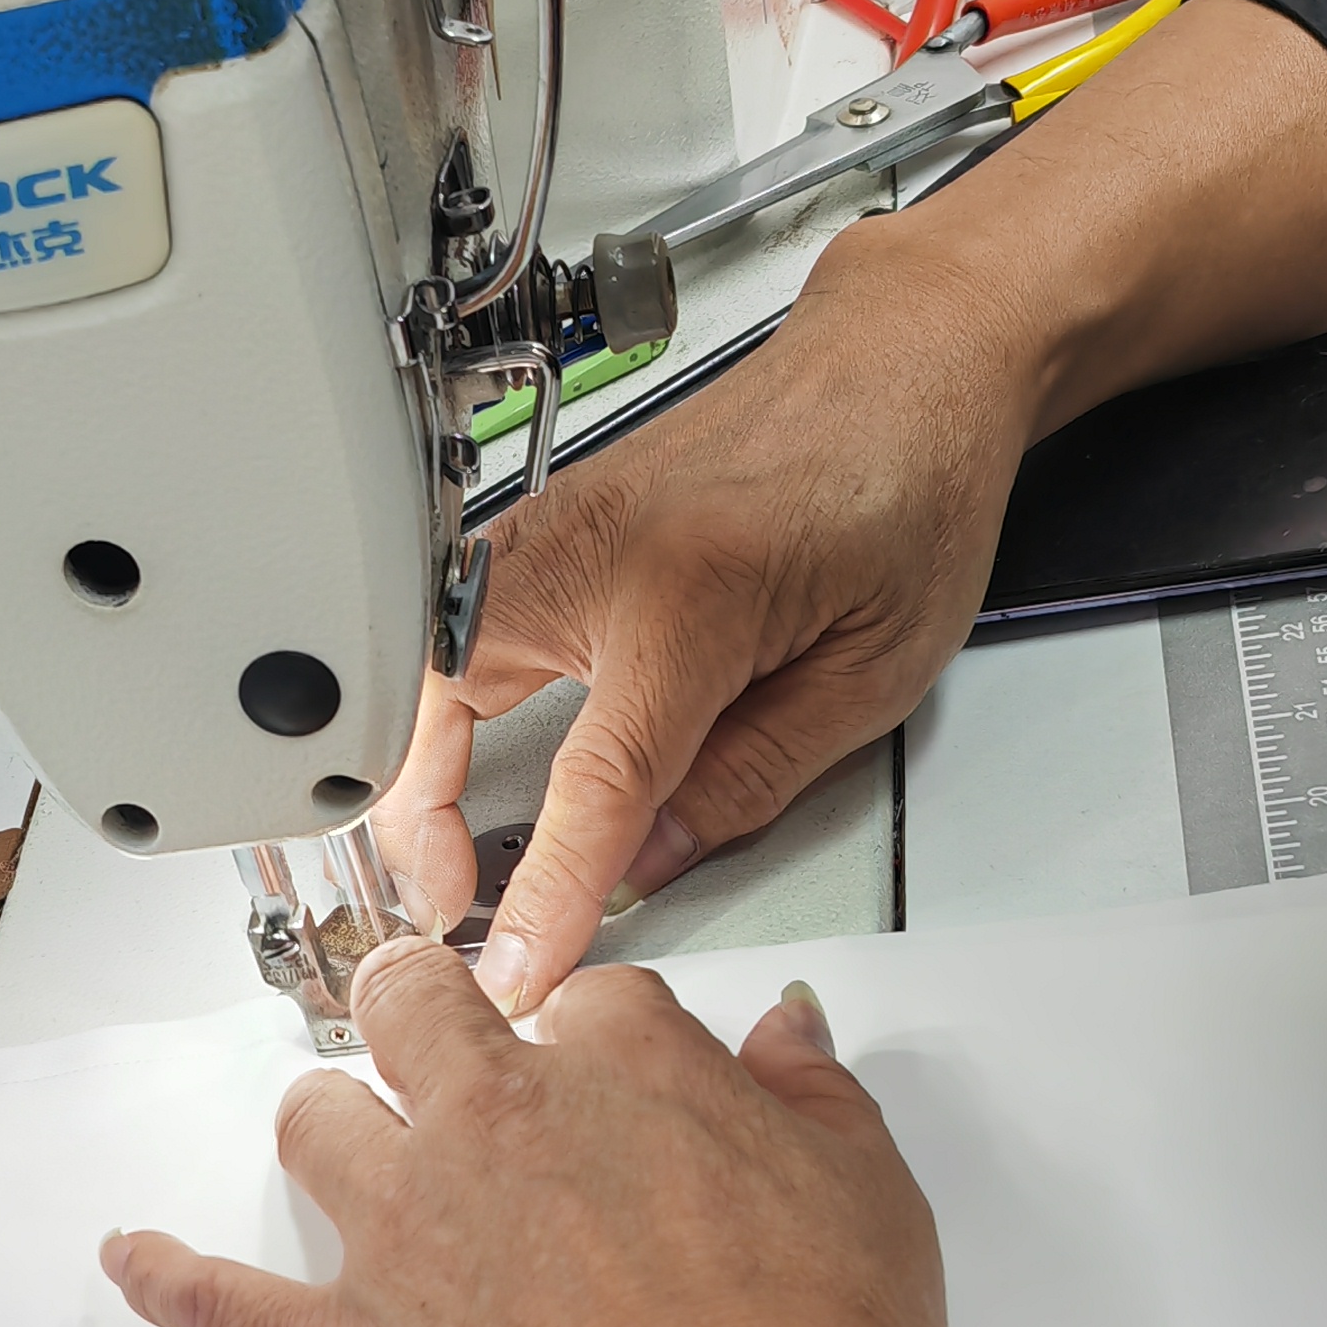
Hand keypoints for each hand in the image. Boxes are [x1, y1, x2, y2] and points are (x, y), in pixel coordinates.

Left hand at [99, 939, 945, 1326]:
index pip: (586, 1002)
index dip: (592, 1045)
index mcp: (624, 1067)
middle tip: (428, 1043)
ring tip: (344, 1145)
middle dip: (418, 1019)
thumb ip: (810, 1097)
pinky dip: (170, 1279)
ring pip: (317, 1125)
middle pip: (412, 1013)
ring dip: (329, 1127)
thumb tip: (787, 1034)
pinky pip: (227, 1306)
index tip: (606, 1081)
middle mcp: (496, 1125)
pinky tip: (135, 1259)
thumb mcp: (866, 1194)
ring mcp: (412, 1237)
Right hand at [374, 203, 1046, 1009]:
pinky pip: (453, 624)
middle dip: (417, 819)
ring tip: (449, 853)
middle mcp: (598, 547)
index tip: (516, 967)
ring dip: (418, 764)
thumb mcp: (867, 674)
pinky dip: (437, 705)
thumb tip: (650, 863)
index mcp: (688, 592)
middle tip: (446, 907)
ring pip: (427, 660)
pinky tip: (459, 764)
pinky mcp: (549, 518)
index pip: (595, 784)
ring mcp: (559, 521)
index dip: (546, 893)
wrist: (905, 359)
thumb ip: (751, 781)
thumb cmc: (909, 479)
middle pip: (442, 701)